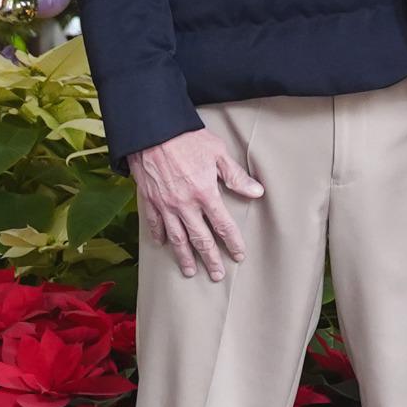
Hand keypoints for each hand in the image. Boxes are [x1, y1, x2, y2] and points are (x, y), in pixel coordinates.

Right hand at [130, 127, 264, 280]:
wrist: (152, 131)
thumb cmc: (188, 138)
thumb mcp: (218, 153)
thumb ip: (236, 176)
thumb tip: (257, 192)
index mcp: (205, 193)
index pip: (223, 225)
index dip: (233, 242)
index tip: (239, 255)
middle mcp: (185, 204)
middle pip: (200, 238)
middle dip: (210, 258)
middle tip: (217, 275)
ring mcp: (165, 204)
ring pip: (177, 238)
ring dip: (184, 256)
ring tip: (190, 271)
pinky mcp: (150, 200)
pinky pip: (155, 224)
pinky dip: (159, 236)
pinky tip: (163, 245)